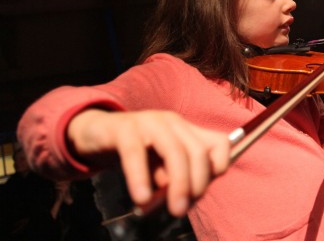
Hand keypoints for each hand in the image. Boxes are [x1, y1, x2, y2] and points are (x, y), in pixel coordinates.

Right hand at [66, 109, 230, 216]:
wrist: (94, 132)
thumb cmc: (135, 153)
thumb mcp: (160, 166)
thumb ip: (175, 177)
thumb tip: (185, 198)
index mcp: (186, 130)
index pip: (219, 143)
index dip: (218, 168)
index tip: (202, 191)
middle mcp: (173, 122)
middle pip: (198, 151)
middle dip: (197, 183)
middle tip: (184, 208)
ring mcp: (149, 122)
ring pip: (174, 151)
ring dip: (179, 184)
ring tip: (175, 209)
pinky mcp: (123, 128)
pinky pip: (134, 154)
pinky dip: (140, 178)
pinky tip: (142, 198)